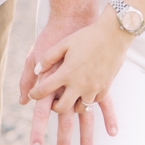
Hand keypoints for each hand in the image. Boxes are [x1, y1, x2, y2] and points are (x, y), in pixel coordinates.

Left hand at [28, 9, 126, 144]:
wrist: (113, 35)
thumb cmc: (85, 37)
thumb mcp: (63, 44)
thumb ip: (47, 58)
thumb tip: (38, 71)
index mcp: (66, 73)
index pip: (44, 90)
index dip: (35, 94)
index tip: (32, 95)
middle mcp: (79, 84)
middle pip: (62, 107)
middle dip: (54, 108)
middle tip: (52, 104)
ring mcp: (94, 88)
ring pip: (79, 109)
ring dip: (72, 107)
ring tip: (68, 102)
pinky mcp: (105, 89)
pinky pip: (94, 103)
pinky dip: (87, 103)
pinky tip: (84, 99)